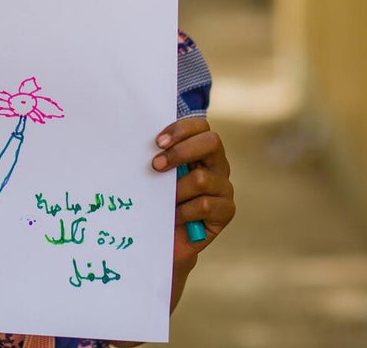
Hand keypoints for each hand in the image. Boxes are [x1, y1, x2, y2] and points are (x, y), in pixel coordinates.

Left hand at [152, 118, 233, 263]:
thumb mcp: (156, 175)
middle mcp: (217, 165)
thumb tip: (139, 139)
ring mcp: (224, 187)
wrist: (163, 239)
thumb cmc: (156, 201)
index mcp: (201, 150)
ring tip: (163, 202)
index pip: (201, 127)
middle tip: (156, 166)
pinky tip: (174, 218)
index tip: (157, 142)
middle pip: (211, 142)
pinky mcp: (226, 210)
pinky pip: (204, 205)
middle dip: (181, 152)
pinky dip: (183, 211)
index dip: (181, 130)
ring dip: (176, 190)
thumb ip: (157, 156)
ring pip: (201, 178)